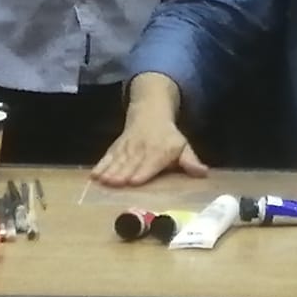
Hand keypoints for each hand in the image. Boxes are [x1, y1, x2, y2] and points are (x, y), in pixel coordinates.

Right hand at [90, 110, 207, 187]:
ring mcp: (127, 147)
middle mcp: (142, 149)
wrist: (150, 113)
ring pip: (118, 160)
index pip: (150, 163)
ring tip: (101, 181)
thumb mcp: (183, 147)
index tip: (134, 181)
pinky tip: (93, 175)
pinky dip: (100, 165)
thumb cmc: (169, 138)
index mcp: (160, 152)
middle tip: (113, 183)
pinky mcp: (116, 147)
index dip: (142, 172)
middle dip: (122, 173)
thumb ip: (190, 161)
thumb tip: (203, 172)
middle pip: (131, 163)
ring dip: (109, 170)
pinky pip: (108, 156)